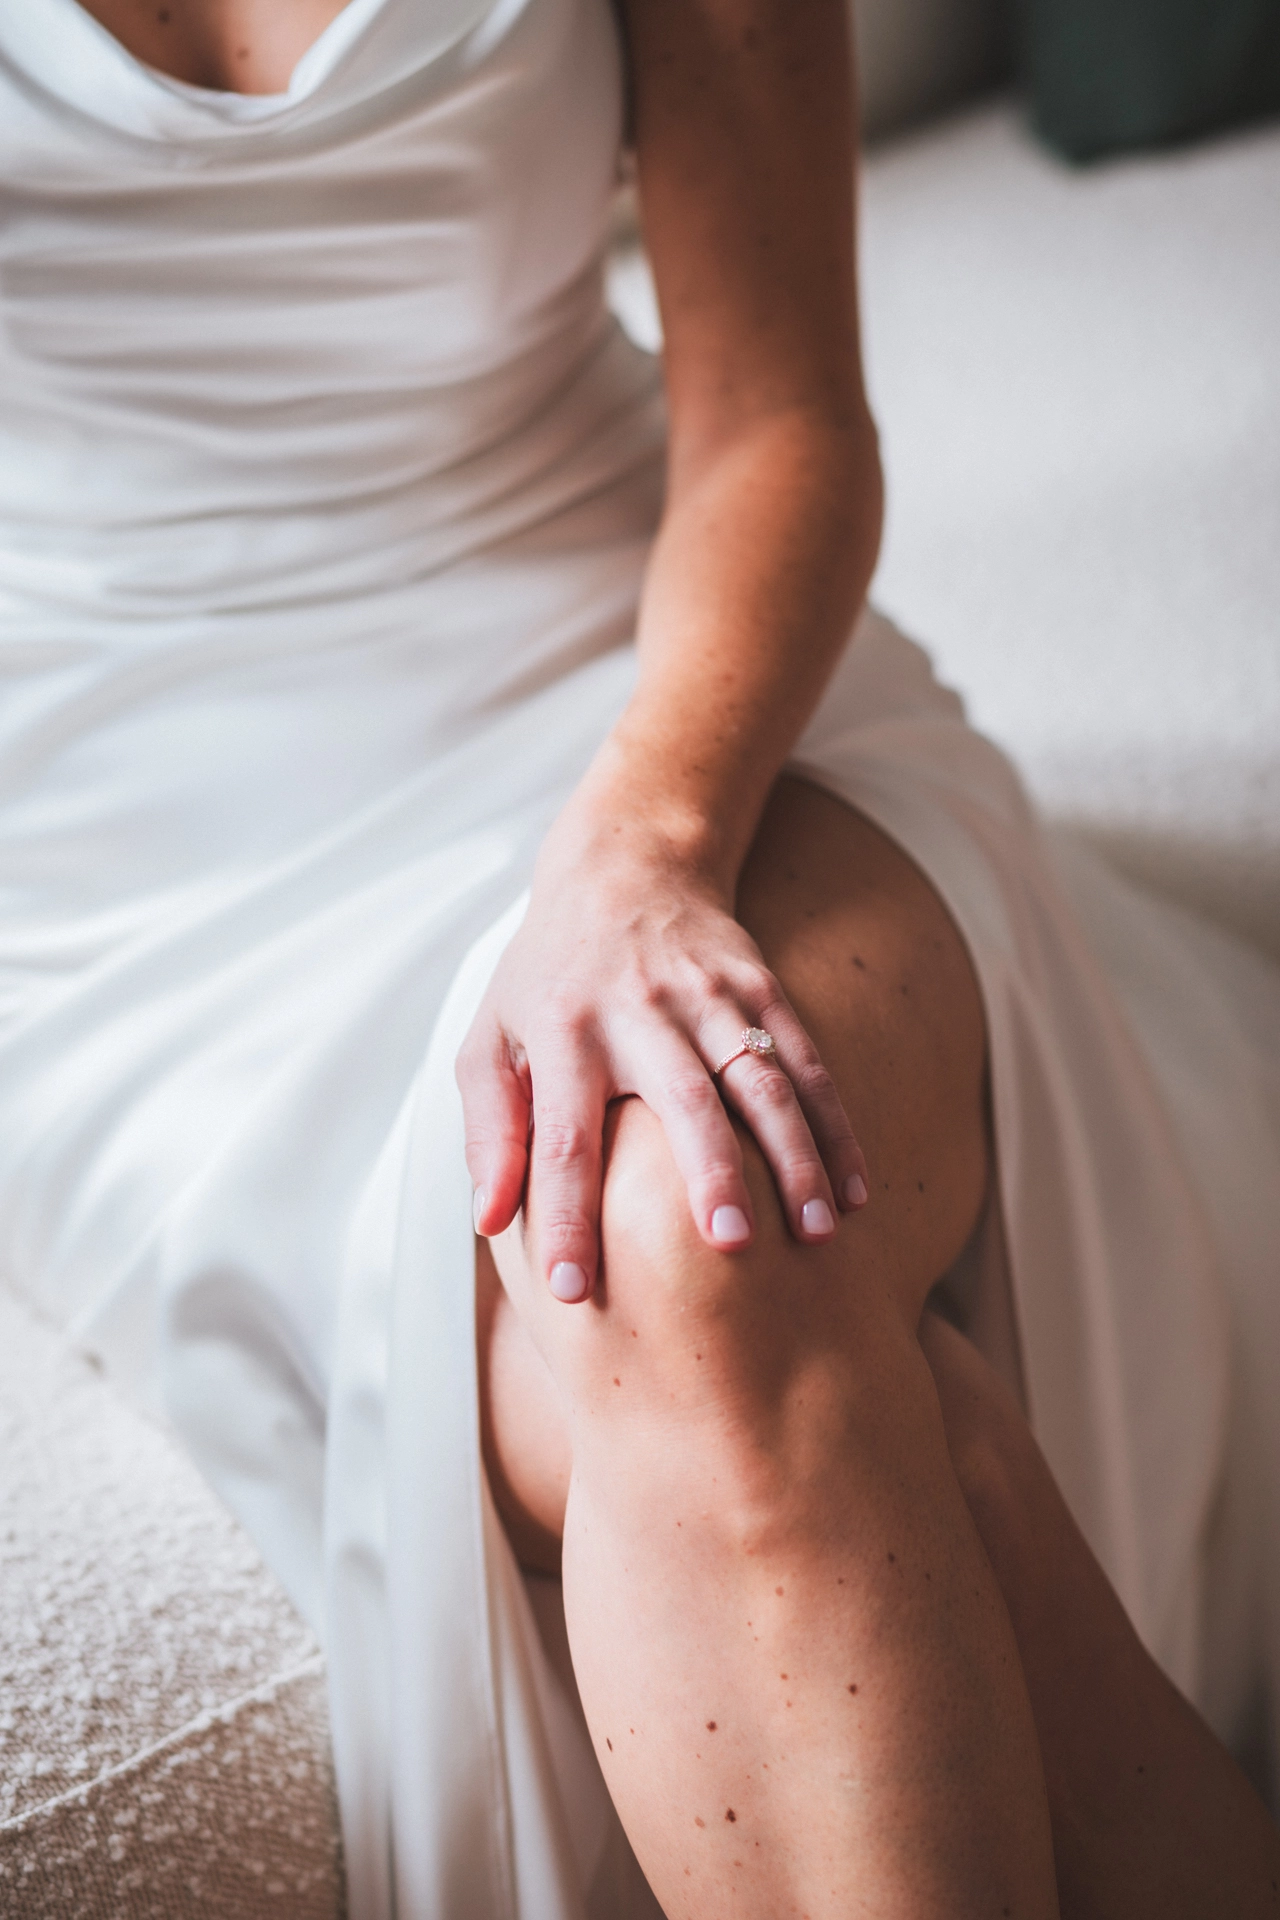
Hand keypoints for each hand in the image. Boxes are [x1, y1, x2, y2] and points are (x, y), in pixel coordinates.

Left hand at [456, 798, 869, 1302]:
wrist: (622, 866)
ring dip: (793, 1157)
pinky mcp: (760, 987)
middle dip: (707, 1172)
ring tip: (815, 1232)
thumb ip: (488, 1129)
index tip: (573, 1291)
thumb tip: (488, 1219)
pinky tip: (854, 1192)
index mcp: (560, 1031)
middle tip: (727, 1248)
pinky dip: (834, 1128)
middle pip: (678, 1099)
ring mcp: (706, 995)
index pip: (560, 1136)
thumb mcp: (489, 1038)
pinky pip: (805, 1064)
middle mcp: (636, 1010)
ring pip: (760, 1081)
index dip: (566, 1214)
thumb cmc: (545, 978)